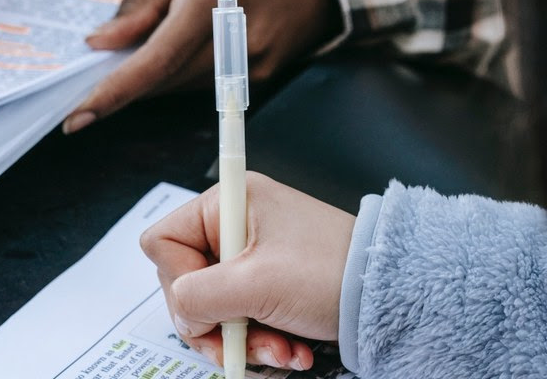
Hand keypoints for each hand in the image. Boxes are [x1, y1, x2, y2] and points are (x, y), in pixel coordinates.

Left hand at [63, 0, 339, 133]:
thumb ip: (141, 4)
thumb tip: (102, 42)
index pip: (156, 59)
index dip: (115, 91)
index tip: (79, 115)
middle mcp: (237, 38)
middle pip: (164, 80)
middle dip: (126, 83)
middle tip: (97, 76)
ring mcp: (253, 64)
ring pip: (180, 88)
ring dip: (152, 79)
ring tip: (146, 50)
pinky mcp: (259, 79)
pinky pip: (202, 89)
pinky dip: (178, 77)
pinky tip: (180, 52)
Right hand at [140, 172, 354, 370]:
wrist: (390, 292)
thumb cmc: (333, 271)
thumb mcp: (256, 284)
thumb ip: (198, 296)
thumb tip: (181, 312)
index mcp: (228, 204)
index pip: (165, 241)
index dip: (177, 279)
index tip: (207, 305)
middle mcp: (235, 224)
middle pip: (186, 281)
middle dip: (215, 322)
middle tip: (240, 341)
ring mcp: (251, 255)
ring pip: (213, 306)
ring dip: (242, 338)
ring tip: (279, 351)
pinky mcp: (266, 281)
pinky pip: (240, 316)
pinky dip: (260, 340)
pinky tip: (289, 350)